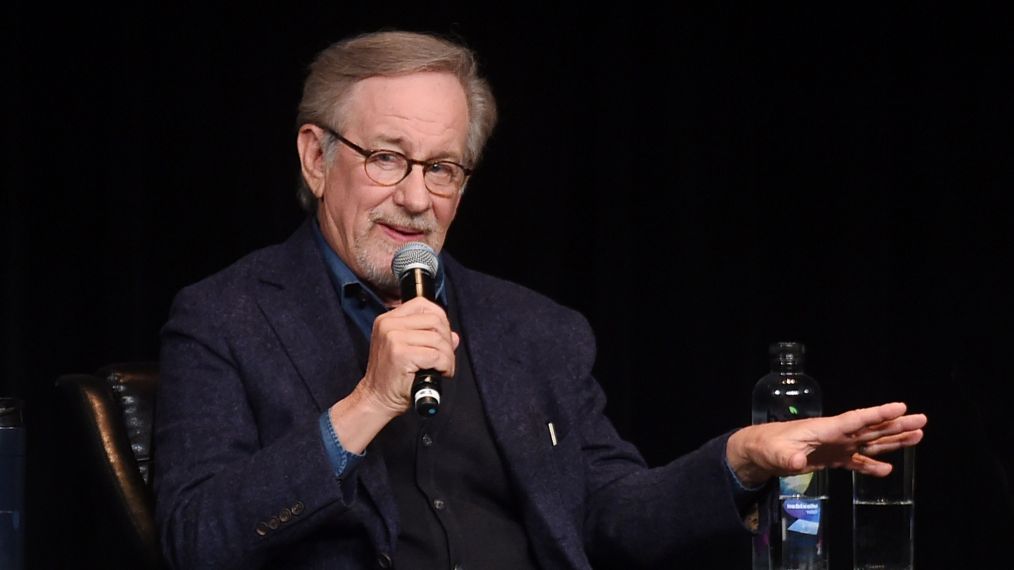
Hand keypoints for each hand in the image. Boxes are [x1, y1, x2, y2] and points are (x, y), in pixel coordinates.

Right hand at [357, 296, 458, 416]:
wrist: (376, 399)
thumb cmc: (392, 377)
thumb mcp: (407, 350)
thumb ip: (429, 339)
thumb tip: (454, 336)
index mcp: (388, 319)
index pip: (423, 305)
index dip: (441, 320)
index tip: (443, 338)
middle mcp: (388, 324)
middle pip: (435, 320)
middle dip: (447, 341)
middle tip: (445, 358)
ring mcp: (393, 338)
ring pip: (438, 339)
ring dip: (448, 357)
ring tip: (444, 368)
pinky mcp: (400, 354)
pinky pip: (435, 355)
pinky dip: (445, 366)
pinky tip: (440, 373)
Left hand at [727, 402, 926, 487]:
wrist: (760, 452)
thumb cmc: (768, 446)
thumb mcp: (776, 453)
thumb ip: (788, 456)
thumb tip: (798, 461)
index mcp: (825, 428)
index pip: (856, 419)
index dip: (878, 414)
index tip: (901, 406)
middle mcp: (835, 434)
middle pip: (871, 428)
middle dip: (896, 425)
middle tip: (922, 420)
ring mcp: (836, 446)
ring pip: (870, 442)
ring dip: (892, 441)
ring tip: (917, 436)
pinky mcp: (832, 458)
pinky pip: (857, 461)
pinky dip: (872, 465)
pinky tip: (887, 469)